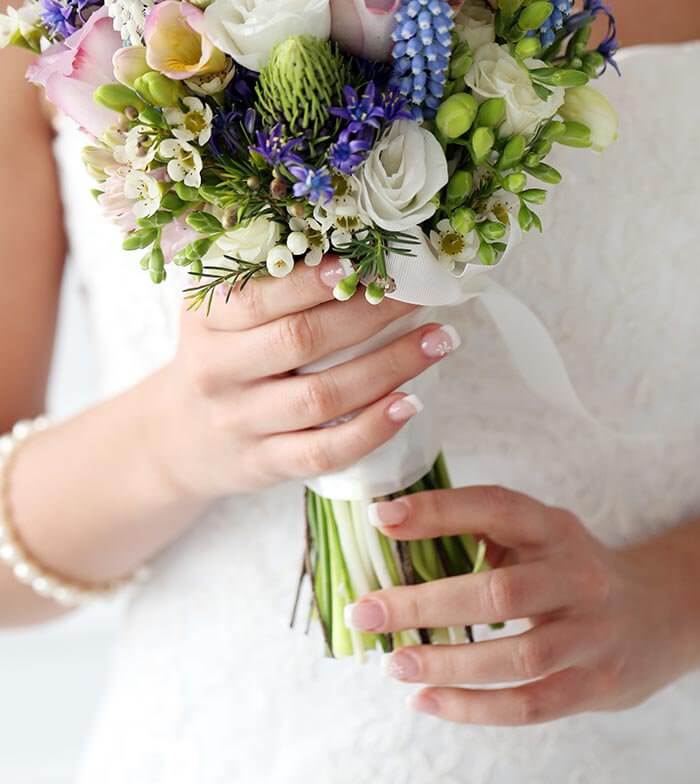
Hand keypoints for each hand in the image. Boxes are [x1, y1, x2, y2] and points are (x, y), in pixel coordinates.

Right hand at [152, 256, 460, 500]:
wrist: (178, 439)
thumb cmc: (216, 361)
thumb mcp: (215, 316)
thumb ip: (261, 282)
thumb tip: (343, 241)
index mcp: (206, 323)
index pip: (259, 297)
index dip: (313, 281)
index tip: (364, 261)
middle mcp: (217, 373)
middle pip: (300, 341)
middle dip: (369, 315)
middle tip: (420, 295)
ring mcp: (242, 424)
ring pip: (322, 397)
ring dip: (389, 367)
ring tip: (438, 341)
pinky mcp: (266, 464)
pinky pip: (324, 452)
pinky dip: (371, 429)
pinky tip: (410, 404)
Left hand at [345, 486, 699, 724]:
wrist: (656, 613)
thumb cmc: (569, 569)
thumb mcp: (539, 536)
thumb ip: (485, 536)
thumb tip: (394, 538)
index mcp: (554, 528)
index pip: (495, 508)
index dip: (439, 511)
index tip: (381, 518)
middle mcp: (578, 576)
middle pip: (499, 592)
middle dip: (424, 604)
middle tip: (365, 611)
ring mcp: (591, 634)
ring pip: (515, 656)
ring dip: (446, 663)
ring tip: (393, 663)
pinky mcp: (596, 684)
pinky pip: (530, 704)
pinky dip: (473, 708)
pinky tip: (426, 701)